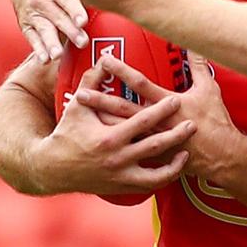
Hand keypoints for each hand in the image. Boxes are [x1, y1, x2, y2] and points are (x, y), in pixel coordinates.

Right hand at [12, 0, 88, 62]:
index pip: (67, 0)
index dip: (75, 11)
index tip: (83, 22)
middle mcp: (42, 0)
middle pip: (58, 18)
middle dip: (70, 31)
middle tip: (82, 42)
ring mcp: (32, 14)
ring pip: (44, 29)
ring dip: (51, 43)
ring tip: (58, 55)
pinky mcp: (26, 25)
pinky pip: (32, 38)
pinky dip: (38, 49)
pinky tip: (44, 59)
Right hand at [38, 60, 194, 194]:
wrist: (54, 168)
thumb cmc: (66, 134)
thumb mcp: (77, 106)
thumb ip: (92, 81)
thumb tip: (104, 59)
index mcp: (109, 137)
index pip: (141, 121)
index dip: (161, 110)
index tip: (176, 100)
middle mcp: (118, 158)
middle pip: (155, 146)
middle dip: (176, 134)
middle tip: (193, 124)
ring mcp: (122, 175)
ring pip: (157, 172)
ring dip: (175, 162)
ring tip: (187, 149)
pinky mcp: (122, 187)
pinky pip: (150, 185)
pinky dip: (164, 177)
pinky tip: (174, 167)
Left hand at [77, 52, 242, 181]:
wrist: (222, 155)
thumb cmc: (216, 121)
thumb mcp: (209, 89)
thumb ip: (199, 65)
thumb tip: (195, 44)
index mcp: (168, 104)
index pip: (139, 84)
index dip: (121, 70)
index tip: (104, 59)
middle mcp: (157, 122)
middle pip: (123, 110)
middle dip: (101, 100)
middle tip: (81, 93)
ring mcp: (154, 140)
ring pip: (123, 132)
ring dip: (103, 124)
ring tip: (86, 121)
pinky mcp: (156, 155)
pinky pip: (132, 151)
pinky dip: (117, 146)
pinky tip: (101, 144)